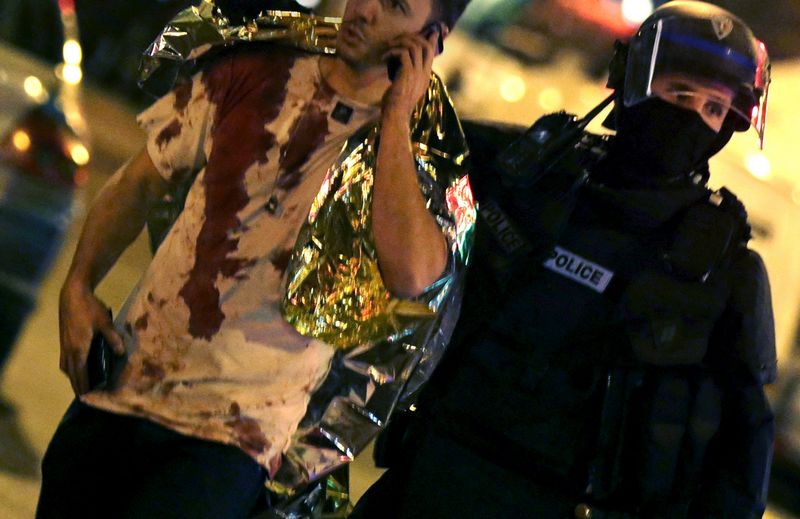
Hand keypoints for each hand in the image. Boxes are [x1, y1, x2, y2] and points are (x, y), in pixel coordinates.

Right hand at [58, 279, 123, 394]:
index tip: (86, 398)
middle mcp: (69, 349)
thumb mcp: (105, 322)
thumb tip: (121, 353)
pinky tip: (78, 365)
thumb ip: (113, 338)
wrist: (72, 294)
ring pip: (66, 366)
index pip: (80, 374)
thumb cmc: (89, 308)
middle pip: (71, 373)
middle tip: (85, 396)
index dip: (83, 386)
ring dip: (73, 376)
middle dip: (77, 385)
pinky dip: (71, 367)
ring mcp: (64, 344)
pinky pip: (65, 359)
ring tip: (82, 383)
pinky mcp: (64, 339)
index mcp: (78, 349)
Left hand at [382, 24, 446, 119]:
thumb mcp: (406, 88)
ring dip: (400, 42)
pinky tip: (384, 57)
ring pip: (415, 46)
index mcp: (425, 77)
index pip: (432, 54)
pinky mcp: (407, 72)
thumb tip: (402, 65)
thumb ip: (408, 76)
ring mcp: (417, 73)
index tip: (431, 32)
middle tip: (399, 38)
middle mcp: (424, 73)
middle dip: (413, 37)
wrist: (396, 114)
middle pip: (425, 46)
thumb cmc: (397, 104)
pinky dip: (392, 51)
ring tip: (389, 45)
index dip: (431, 41)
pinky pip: (403, 53)